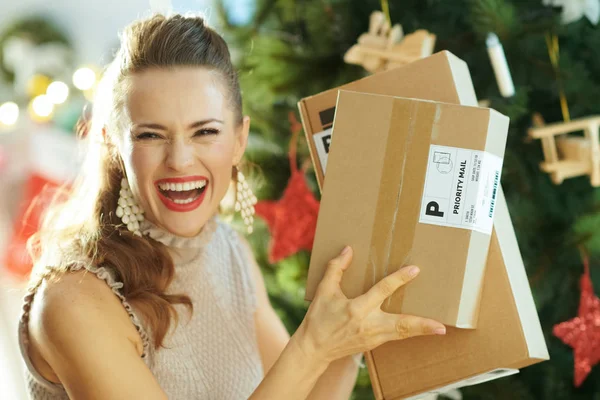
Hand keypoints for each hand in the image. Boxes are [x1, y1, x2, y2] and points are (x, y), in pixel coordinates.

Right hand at [295, 246, 445, 365]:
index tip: (414, 270)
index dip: (399, 279)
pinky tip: (419, 329)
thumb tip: (348, 250)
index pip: (382, 291)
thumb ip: (336, 268)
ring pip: (402, 334)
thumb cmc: (318, 319)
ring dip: (421, 330)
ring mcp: (373, 337)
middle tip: (441, 326)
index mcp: (356, 309)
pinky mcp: (373, 344)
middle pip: (401, 325)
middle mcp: (368, 325)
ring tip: (439, 328)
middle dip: (422, 325)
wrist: (314, 349)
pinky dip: (408, 332)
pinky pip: (395, 336)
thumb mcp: (323, 291)